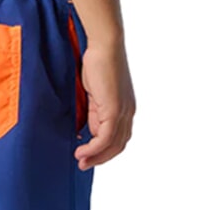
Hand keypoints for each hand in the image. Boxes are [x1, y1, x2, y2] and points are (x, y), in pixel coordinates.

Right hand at [74, 40, 135, 169]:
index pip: (117, 137)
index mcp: (125, 108)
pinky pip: (105, 137)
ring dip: (96, 157)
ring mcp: (123, 112)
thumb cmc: (97, 62)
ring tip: (81, 161)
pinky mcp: (114, 109)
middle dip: (100, 158)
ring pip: (113, 145)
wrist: (104, 46)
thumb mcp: (94, 92)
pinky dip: (94, 148)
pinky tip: (82, 151)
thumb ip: (93, 111)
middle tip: (83, 164)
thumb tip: (86, 129)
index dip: (103, 149)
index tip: (86, 154)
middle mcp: (128, 113)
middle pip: (118, 146)